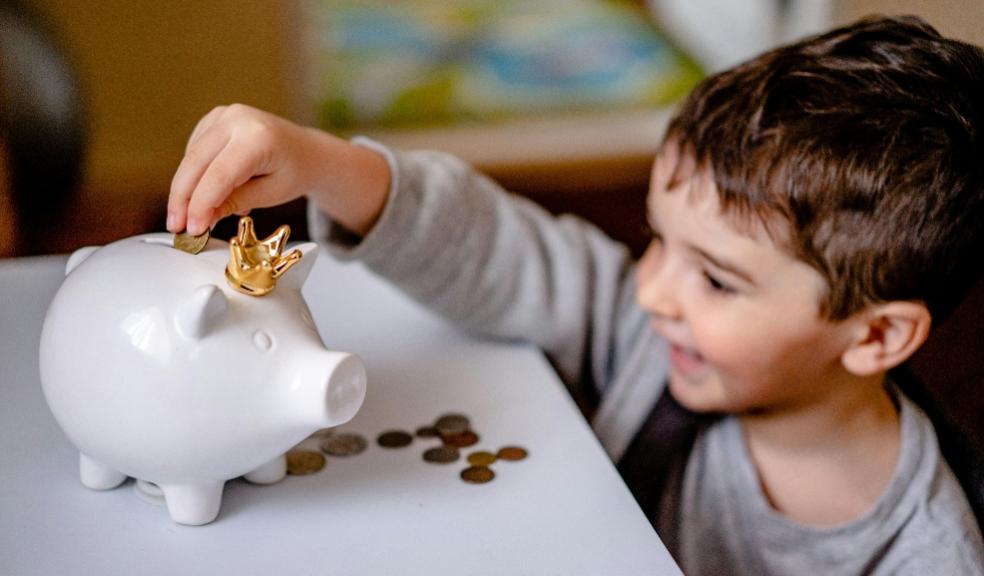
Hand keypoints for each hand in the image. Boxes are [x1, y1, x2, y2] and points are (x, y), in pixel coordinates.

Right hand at [167, 104, 389, 236]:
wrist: (306, 151)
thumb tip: (199, 218)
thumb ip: (234, 202)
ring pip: (190, 157)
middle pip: (196, 163)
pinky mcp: (215, 117)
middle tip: (177, 227)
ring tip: (191, 217)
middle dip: (182, 198)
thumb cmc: (293, 173)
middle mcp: (238, 119)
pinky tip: (205, 192)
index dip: (200, 204)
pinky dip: (194, 174)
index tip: (191, 229)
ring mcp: (224, 114)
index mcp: (259, 138)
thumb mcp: (270, 194)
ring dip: (185, 189)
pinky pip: (194, 149)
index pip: (219, 175)